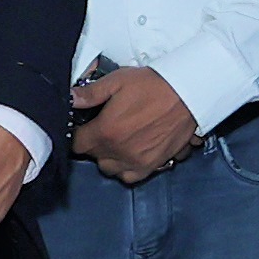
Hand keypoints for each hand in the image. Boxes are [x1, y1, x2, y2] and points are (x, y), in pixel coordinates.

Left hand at [69, 65, 198, 182]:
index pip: (77, 144)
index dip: (78, 135)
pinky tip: (129, 155)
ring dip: (108, 158)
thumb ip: (90, 93)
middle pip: (93, 157)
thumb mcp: (118, 81)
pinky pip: (130, 177)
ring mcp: (136, 161)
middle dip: (94, 145)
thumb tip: (70, 99)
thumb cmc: (154, 85)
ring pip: (109, 169)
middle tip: (102, 129)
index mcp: (106, 131)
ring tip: (115, 142)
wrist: (188, 94)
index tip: (84, 127)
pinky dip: (125, 169)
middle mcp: (119, 151)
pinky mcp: (153, 164)